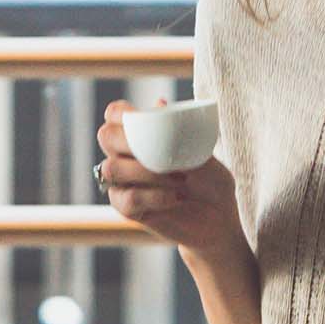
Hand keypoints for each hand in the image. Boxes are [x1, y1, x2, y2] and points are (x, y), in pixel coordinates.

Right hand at [95, 97, 242, 259]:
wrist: (219, 220)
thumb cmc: (212, 182)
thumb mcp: (204, 154)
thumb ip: (181, 132)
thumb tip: (160, 103)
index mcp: (141, 137)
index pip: (115, 115)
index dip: (120, 112)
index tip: (138, 116)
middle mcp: (126, 157)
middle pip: (106, 136)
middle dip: (127, 141)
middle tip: (157, 151)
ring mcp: (124, 183)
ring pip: (111, 168)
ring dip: (145, 171)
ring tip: (179, 178)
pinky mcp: (128, 210)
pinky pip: (126, 198)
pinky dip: (152, 195)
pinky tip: (174, 197)